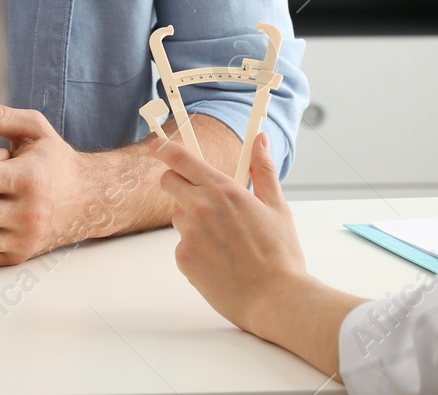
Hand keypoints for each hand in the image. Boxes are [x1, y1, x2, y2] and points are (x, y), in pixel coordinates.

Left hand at [152, 130, 307, 336]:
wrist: (275, 299)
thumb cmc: (280, 254)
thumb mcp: (277, 206)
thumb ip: (263, 169)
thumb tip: (261, 139)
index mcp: (224, 190)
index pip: (182, 159)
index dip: (165, 148)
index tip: (157, 145)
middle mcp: (201, 207)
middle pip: (169, 182)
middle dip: (178, 183)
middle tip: (200, 197)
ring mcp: (189, 234)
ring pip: (179, 217)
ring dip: (193, 221)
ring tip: (225, 241)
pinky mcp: (184, 259)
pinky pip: (182, 245)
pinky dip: (196, 249)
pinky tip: (220, 261)